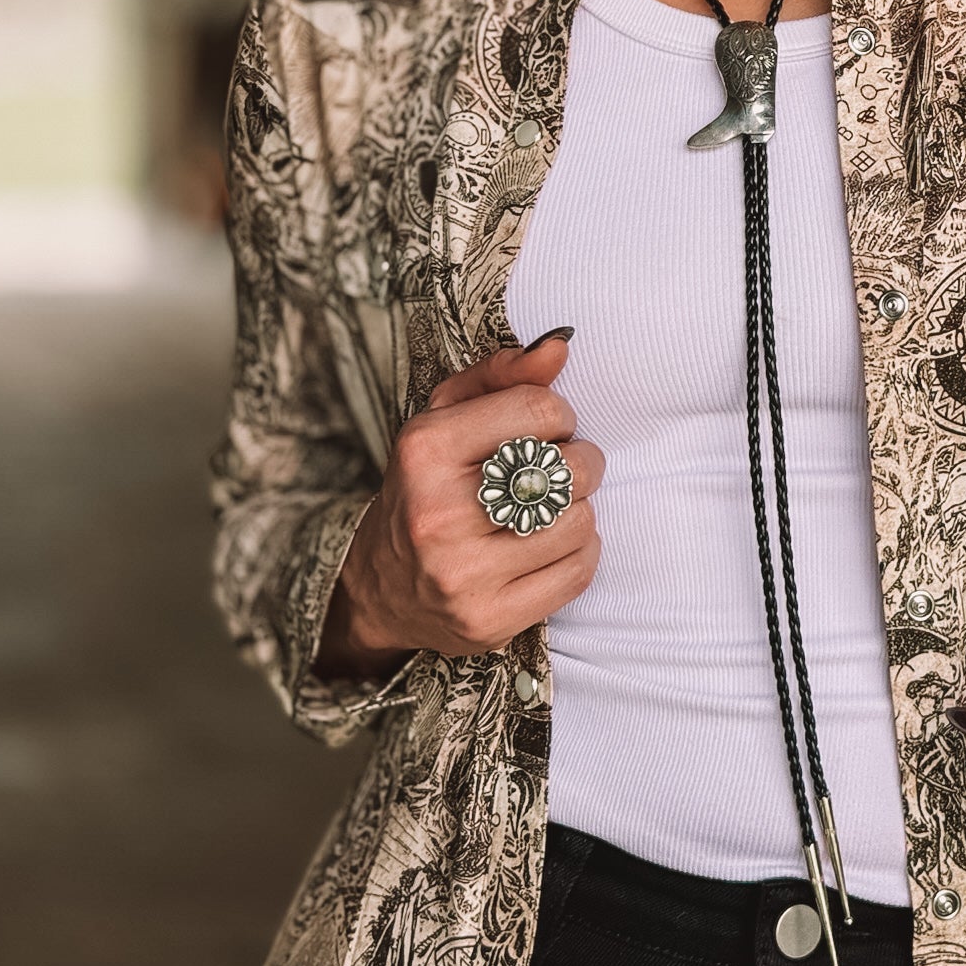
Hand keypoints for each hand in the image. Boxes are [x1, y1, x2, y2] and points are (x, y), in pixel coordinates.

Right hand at [316, 331, 604, 673]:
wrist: (386, 584)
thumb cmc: (430, 483)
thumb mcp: (449, 414)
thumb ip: (505, 373)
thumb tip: (559, 345)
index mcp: (425, 450)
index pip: (541, 411)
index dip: (559, 417)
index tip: (546, 431)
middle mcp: (438, 514)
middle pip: (569, 470)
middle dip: (578, 463)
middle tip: (558, 470)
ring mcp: (462, 575)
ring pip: (580, 524)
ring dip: (578, 511)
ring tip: (549, 510)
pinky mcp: (488, 620)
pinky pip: (578, 573)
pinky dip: (579, 554)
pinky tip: (550, 546)